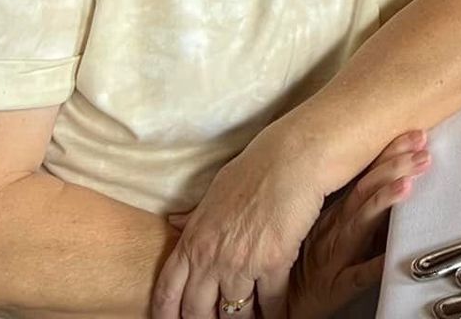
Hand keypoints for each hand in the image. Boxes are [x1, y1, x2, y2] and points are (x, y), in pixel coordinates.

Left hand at [152, 126, 328, 318]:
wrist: (294, 158)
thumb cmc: (257, 167)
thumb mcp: (215, 190)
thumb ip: (194, 215)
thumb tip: (174, 222)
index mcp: (192, 240)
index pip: (167, 291)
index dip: (167, 315)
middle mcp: (210, 258)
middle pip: (198, 311)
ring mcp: (240, 264)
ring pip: (235, 313)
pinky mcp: (273, 264)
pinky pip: (271, 301)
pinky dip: (275, 311)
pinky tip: (278, 314)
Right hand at [288, 132, 428, 318]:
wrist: (282, 306)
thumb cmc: (310, 267)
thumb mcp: (333, 230)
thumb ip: (360, 205)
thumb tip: (394, 175)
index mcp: (337, 215)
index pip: (364, 176)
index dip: (388, 155)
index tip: (413, 135)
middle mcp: (336, 230)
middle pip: (364, 191)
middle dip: (393, 167)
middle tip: (420, 149)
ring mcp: (336, 256)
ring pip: (360, 224)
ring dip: (383, 201)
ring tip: (406, 184)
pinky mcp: (336, 286)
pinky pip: (357, 276)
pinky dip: (373, 266)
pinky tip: (389, 256)